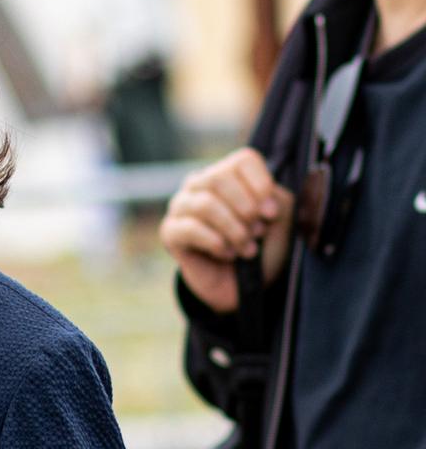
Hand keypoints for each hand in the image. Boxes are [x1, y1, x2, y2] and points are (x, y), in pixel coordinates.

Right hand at [159, 146, 295, 312]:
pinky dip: (215, 242)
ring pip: (205, 204)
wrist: (240, 287)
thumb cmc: (260, 247)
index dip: (260, 185)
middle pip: (220, 178)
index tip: (271, 214)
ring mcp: (181, 206)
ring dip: (232, 229)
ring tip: (246, 248)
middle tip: (258, 232)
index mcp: (228, 173)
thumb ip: (276, 199)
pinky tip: (228, 254)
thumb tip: (263, 200)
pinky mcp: (170, 232)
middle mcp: (200, 184)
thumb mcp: (279, 220)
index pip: (242, 161)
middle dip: (245, 208)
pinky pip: (190, 229)